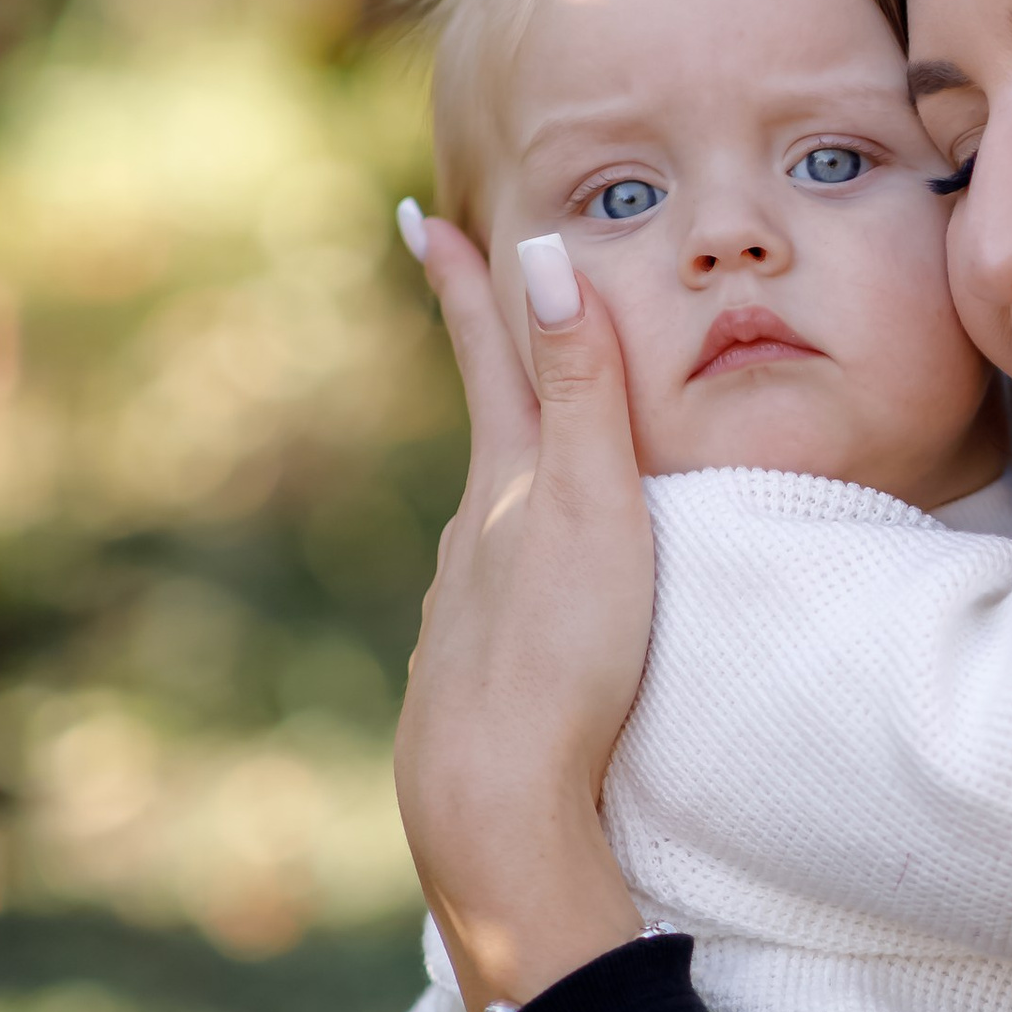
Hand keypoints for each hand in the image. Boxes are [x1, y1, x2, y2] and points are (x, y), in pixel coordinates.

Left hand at [395, 213, 650, 1011]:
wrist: (494, 794)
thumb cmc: (561, 646)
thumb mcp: (594, 502)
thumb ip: (584, 386)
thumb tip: (550, 254)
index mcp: (509, 483)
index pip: (491, 359)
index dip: (463, 286)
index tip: (418, 217)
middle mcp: (476, 534)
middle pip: (494, 434)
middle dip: (496, 373)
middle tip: (481, 311)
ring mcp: (468, 604)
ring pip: (496, 521)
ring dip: (517, 482)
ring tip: (541, 464)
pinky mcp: (477, 669)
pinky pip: (503, 592)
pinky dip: (521, 568)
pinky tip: (535, 601)